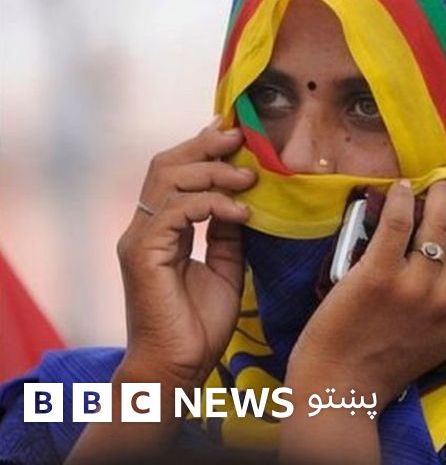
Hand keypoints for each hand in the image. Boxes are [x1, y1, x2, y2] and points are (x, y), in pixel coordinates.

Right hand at [116, 116, 255, 388]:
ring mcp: (139, 239)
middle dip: (205, 146)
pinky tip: (241, 213)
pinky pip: (176, 211)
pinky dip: (212, 204)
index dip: (202, 148)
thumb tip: (243, 200)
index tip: (236, 134)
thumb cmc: (198, 326)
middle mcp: (144, 228)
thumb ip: (227, 233)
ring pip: (168, 179)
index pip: (174, 172)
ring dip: (213, 172)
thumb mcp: (226, 268)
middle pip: (166, 164)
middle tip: (242, 140)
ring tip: (250, 179)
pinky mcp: (142, 255)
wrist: (178, 369)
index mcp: (161, 229)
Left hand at [287, 179, 445, 403]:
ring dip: (440, 194)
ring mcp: (412, 288)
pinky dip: (401, 199)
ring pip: (439, 224)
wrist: (339, 390)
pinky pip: (397, 224)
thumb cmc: (383, 367)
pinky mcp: (376, 276)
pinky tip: (400, 187)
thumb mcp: (438, 344)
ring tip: (435, 181)